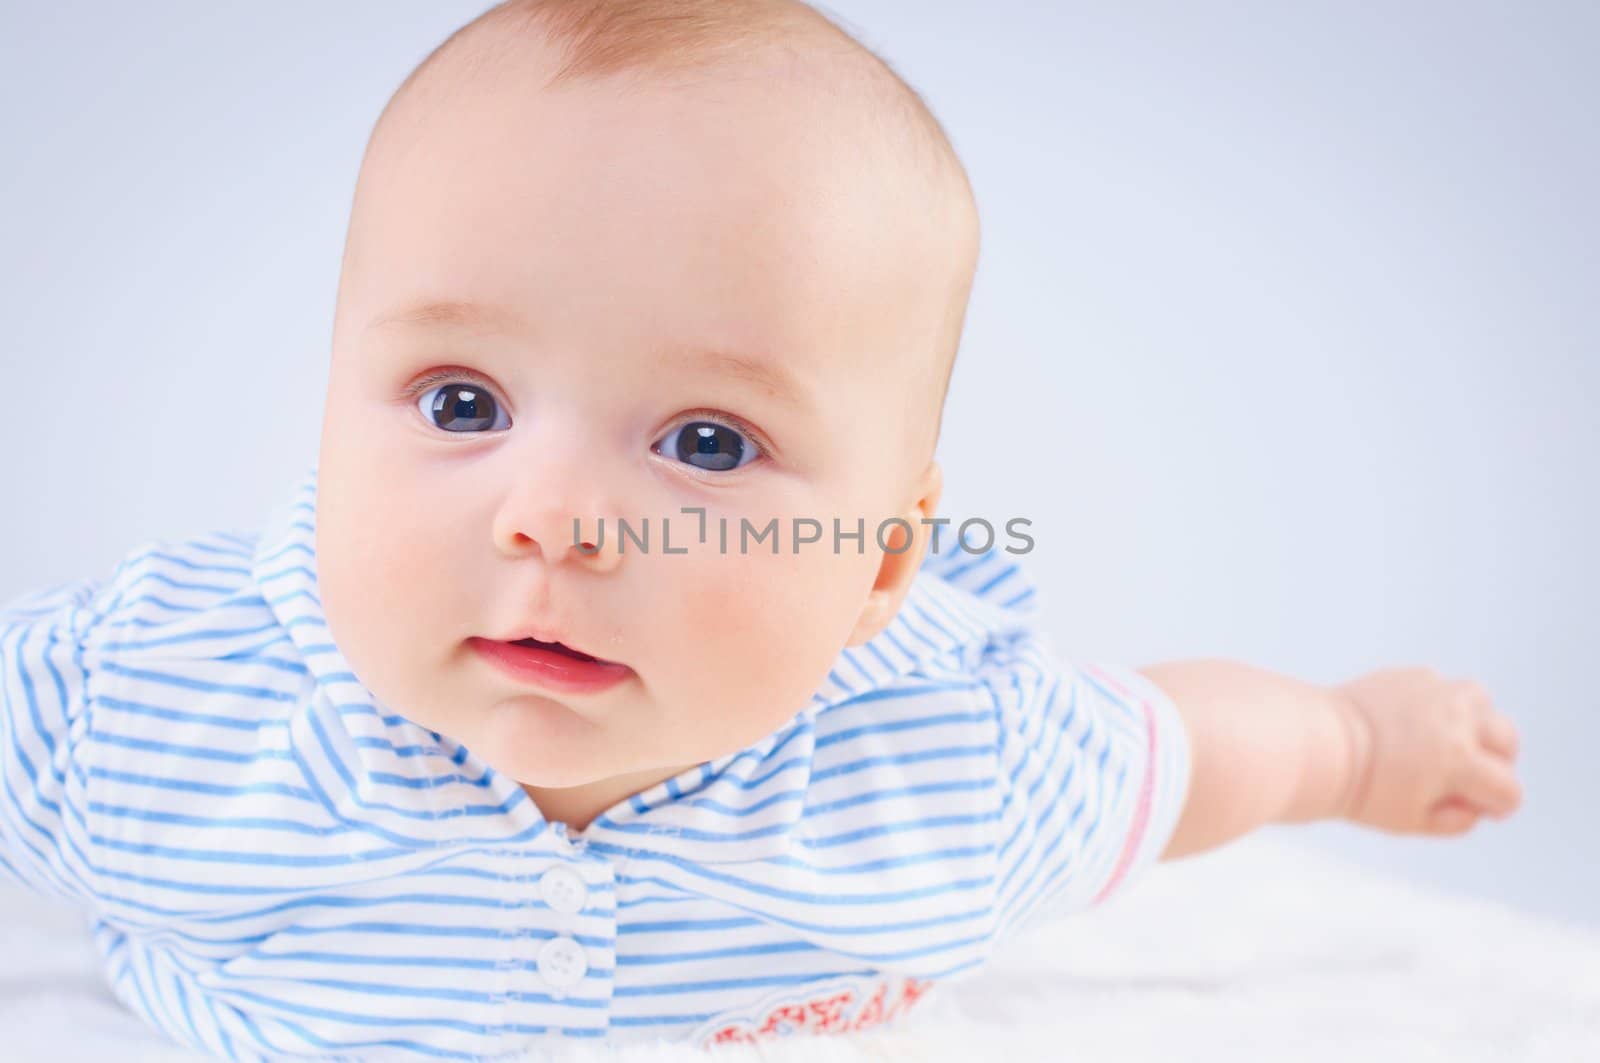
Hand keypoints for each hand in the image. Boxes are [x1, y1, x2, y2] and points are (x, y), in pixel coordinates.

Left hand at [1333, 666, 1522, 835]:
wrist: (1316, 745)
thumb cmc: (1361, 788)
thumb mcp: (1412, 821)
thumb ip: (1458, 821)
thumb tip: (1480, 808)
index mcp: (1460, 761)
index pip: (1508, 788)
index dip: (1498, 806)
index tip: (1481, 809)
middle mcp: (1455, 720)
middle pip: (1506, 739)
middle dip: (1497, 762)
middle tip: (1470, 776)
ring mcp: (1434, 692)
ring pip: (1482, 701)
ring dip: (1477, 722)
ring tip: (1452, 741)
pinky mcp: (1410, 676)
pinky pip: (1442, 685)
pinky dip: (1441, 702)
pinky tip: (1419, 721)